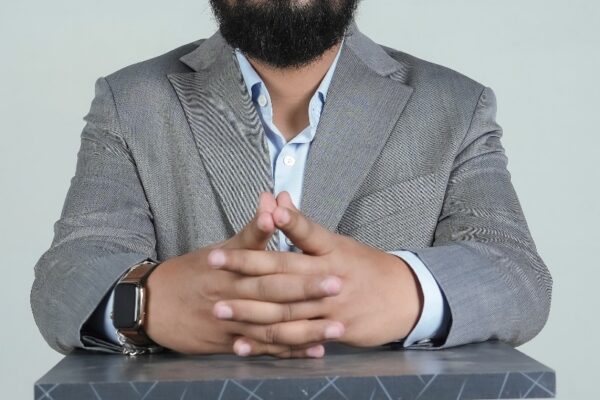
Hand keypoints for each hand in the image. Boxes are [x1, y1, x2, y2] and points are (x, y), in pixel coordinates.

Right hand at [144, 192, 343, 356]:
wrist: (152, 305)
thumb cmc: (191, 272)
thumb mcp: (220, 248)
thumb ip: (252, 230)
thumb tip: (272, 200)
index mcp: (232, 270)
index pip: (270, 267)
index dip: (300, 269)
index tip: (330, 267)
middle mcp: (232, 297)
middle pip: (274, 297)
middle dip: (308, 294)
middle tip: (339, 289)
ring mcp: (231, 324)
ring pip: (272, 329)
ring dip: (306, 330)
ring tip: (336, 330)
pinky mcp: (229, 344)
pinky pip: (262, 350)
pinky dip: (288, 352)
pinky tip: (313, 351)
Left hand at [209, 192, 423, 353]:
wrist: (405, 297)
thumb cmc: (364, 266)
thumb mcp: (337, 243)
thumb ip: (302, 226)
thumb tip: (277, 198)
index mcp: (330, 250)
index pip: (302, 234)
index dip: (279, 227)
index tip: (257, 218)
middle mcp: (329, 276)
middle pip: (284, 274)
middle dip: (246, 270)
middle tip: (213, 265)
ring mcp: (331, 306)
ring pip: (285, 310)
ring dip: (250, 311)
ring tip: (220, 309)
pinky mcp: (333, 331)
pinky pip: (296, 339)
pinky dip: (269, 342)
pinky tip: (245, 343)